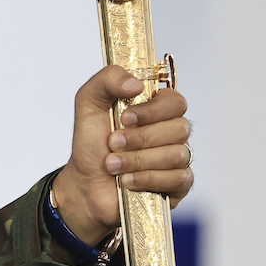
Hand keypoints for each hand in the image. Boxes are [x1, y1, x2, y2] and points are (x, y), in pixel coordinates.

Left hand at [51, 65, 193, 244]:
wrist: (85, 183)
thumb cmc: (92, 144)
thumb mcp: (89, 104)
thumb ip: (107, 80)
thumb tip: (136, 83)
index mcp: (157, 110)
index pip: (176, 102)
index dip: (152, 111)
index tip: (124, 118)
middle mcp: (172, 132)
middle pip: (180, 128)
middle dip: (140, 139)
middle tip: (113, 144)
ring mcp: (178, 159)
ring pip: (177, 155)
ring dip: (138, 161)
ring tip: (112, 165)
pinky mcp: (178, 184)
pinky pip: (179, 179)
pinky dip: (148, 179)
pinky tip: (127, 181)